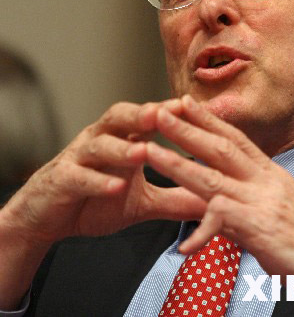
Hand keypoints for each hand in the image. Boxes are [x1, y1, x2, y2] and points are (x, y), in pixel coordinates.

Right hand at [0, 98, 206, 310]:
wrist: (48, 218)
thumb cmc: (97, 201)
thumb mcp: (143, 202)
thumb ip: (175, 199)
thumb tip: (213, 202)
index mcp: (123, 140)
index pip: (147, 119)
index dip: (168, 111)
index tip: (194, 107)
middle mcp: (101, 141)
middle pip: (119, 118)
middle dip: (141, 114)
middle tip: (164, 113)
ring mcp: (78, 159)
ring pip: (98, 145)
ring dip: (121, 148)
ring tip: (143, 153)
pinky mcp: (60, 180)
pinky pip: (77, 177)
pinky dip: (96, 181)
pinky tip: (115, 187)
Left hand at [146, 95, 293, 314]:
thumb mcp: (275, 206)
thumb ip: (244, 197)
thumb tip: (215, 200)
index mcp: (268, 173)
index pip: (236, 138)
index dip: (209, 119)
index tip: (186, 102)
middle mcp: (265, 181)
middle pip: (221, 148)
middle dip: (188, 129)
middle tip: (160, 112)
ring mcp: (262, 202)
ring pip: (213, 178)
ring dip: (178, 165)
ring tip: (150, 153)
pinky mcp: (261, 229)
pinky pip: (224, 225)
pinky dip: (201, 233)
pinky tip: (183, 245)